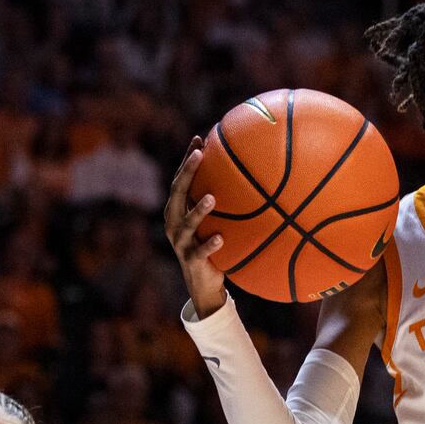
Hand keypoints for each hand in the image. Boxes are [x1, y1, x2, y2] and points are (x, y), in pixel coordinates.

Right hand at [164, 135, 227, 317]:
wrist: (203, 284)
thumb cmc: (211, 246)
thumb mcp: (215, 223)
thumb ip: (222, 203)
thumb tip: (250, 178)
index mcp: (178, 210)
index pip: (180, 179)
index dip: (188, 160)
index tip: (198, 139)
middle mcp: (174, 223)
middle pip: (177, 193)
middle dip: (187, 172)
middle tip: (200, 155)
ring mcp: (181, 243)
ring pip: (186, 223)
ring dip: (198, 210)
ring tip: (211, 197)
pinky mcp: (191, 261)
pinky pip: (201, 251)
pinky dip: (210, 244)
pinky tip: (221, 238)